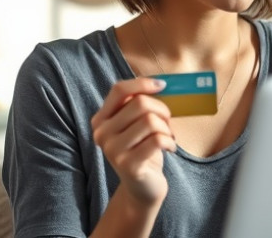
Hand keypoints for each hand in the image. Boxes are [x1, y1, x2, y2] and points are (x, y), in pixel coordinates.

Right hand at [91, 78, 175, 204]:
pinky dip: (170, 141)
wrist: (142, 187)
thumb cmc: (142, 150)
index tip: (163, 86)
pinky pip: (158, 140)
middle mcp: (102, 134)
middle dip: (162, 110)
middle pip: (140, 104)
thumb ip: (139, 104)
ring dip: (167, 128)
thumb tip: (160, 84)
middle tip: (167, 122)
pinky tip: (170, 148)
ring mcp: (113, 150)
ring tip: (168, 137)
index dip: (142, 83)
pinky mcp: (128, 165)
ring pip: (151, 121)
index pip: (119, 90)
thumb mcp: (135, 125)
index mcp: (101, 119)